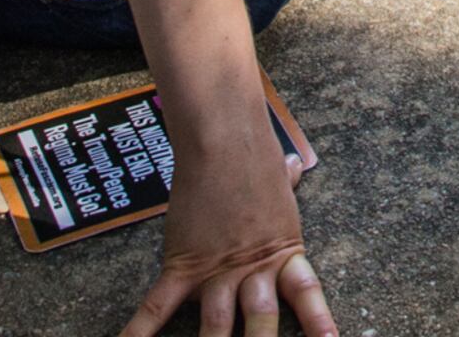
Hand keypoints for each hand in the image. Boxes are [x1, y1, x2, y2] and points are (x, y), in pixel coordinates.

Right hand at [116, 136, 332, 336]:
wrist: (224, 141)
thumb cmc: (253, 155)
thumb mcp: (278, 180)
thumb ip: (287, 185)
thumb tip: (295, 166)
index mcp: (283, 253)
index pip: (307, 296)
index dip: (318, 324)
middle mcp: (252, 271)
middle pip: (260, 324)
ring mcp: (216, 271)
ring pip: (216, 328)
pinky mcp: (182, 266)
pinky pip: (158, 306)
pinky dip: (139, 330)